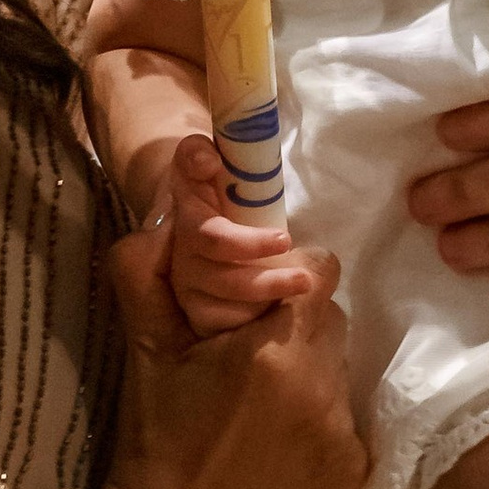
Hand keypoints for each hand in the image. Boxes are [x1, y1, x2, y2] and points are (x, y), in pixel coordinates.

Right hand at [89, 224, 364, 488]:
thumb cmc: (156, 438)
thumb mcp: (145, 350)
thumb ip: (149, 272)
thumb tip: (166, 213)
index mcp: (274, 351)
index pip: (320, 270)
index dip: (288, 274)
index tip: (257, 296)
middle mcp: (321, 387)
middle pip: (330, 317)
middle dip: (296, 321)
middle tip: (251, 350)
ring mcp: (342, 432)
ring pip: (339, 364)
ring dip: (309, 368)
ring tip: (262, 400)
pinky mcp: (353, 468)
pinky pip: (345, 415)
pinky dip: (318, 417)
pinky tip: (279, 440)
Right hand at [151, 134, 297, 337]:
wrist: (183, 215)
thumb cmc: (207, 187)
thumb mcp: (200, 163)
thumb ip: (196, 156)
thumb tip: (207, 159)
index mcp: (187, 224)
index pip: (212, 237)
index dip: (247, 243)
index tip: (285, 240)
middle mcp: (182, 263)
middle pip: (223, 282)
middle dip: (266, 283)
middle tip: (307, 279)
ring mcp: (189, 293)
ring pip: (225, 313)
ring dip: (264, 306)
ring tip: (299, 295)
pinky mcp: (198, 318)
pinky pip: (226, 332)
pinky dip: (253, 328)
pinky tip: (280, 317)